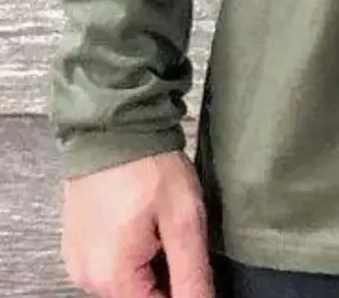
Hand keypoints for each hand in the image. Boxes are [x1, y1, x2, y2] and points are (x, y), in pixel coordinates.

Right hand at [60, 150, 214, 297]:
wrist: (113, 126)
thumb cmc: (149, 167)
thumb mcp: (184, 219)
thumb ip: (192, 274)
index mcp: (112, 278)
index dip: (182, 293)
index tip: (192, 264)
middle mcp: (86, 278)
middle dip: (164, 278)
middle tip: (176, 237)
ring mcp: (77, 262)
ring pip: (124, 284)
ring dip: (147, 266)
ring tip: (160, 225)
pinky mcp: (75, 246)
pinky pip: (108, 265)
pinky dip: (129, 253)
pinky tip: (142, 223)